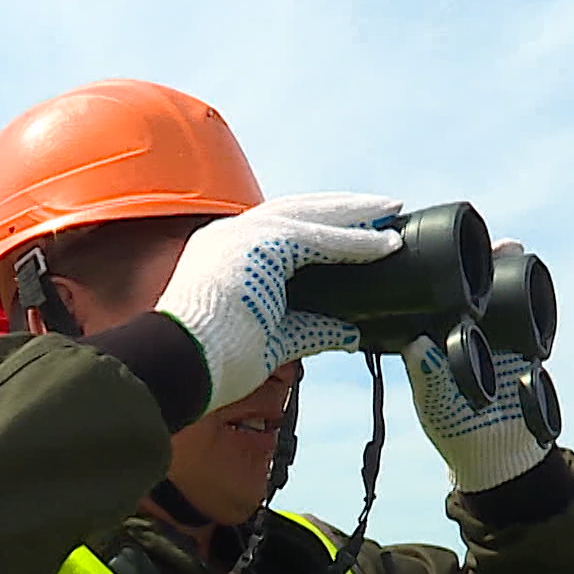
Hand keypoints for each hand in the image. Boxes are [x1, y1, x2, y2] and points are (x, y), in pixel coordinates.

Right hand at [155, 192, 402, 415]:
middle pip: (299, 210)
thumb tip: (352, 332)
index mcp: (226, 255)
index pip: (282, 231)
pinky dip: (354, 242)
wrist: (181, 365)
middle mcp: (232, 235)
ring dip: (355, 214)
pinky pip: (316, 238)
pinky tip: (385, 244)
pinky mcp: (258, 246)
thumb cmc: (215, 361)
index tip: (356, 229)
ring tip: (392, 213)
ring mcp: (242, 235)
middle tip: (385, 209)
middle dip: (344, 209)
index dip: (322, 227)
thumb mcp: (273, 340)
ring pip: (310, 214)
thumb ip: (311, 329)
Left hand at [403, 238, 552, 492]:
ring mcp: (495, 335)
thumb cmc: (458, 431)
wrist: (502, 456)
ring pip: (499, 292)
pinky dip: (529, 293)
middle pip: (468, 285)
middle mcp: (463, 331)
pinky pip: (526, 314)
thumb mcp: (439, 406)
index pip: (430, 297)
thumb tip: (416, 347)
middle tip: (485, 238)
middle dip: (477, 258)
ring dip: (504, 267)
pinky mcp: (524, 346)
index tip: (435, 249)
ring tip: (510, 245)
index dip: (432, 270)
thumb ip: (429, 378)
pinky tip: (531, 271)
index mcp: (434, 339)